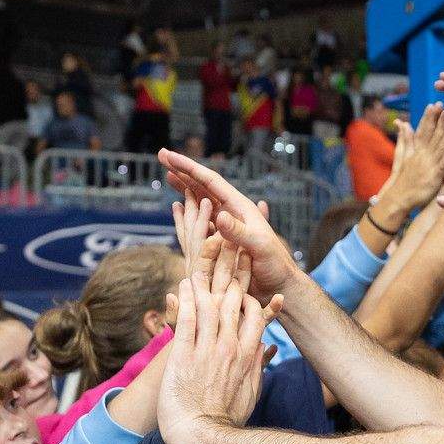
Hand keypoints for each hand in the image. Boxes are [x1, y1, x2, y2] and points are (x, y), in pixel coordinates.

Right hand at [156, 150, 296, 301]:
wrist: (280, 287)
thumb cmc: (276, 266)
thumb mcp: (260, 247)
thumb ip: (240, 233)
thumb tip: (219, 216)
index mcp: (240, 208)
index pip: (210, 181)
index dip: (189, 168)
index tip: (170, 156)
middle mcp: (232, 213)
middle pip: (202, 186)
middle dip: (183, 171)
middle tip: (162, 156)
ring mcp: (226, 226)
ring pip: (200, 201)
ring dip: (184, 188)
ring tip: (168, 175)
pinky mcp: (221, 241)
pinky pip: (200, 221)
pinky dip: (188, 212)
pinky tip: (179, 207)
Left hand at [159, 243, 279, 438]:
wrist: (202, 435)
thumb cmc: (227, 418)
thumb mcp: (253, 391)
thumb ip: (259, 365)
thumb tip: (265, 350)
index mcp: (248, 353)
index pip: (254, 311)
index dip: (250, 288)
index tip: (248, 270)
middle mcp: (230, 346)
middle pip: (233, 299)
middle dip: (232, 269)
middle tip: (230, 244)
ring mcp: (207, 349)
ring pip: (209, 305)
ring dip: (206, 277)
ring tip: (203, 255)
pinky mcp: (184, 356)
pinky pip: (185, 323)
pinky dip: (184, 301)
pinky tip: (182, 285)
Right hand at [374, 104, 443, 221]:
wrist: (399, 198)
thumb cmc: (403, 177)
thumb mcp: (402, 155)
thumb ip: (405, 139)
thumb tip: (402, 123)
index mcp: (416, 149)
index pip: (423, 129)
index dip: (429, 117)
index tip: (435, 104)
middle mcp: (422, 154)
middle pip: (432, 134)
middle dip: (440, 120)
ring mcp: (429, 165)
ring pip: (439, 147)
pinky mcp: (434, 176)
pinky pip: (443, 164)